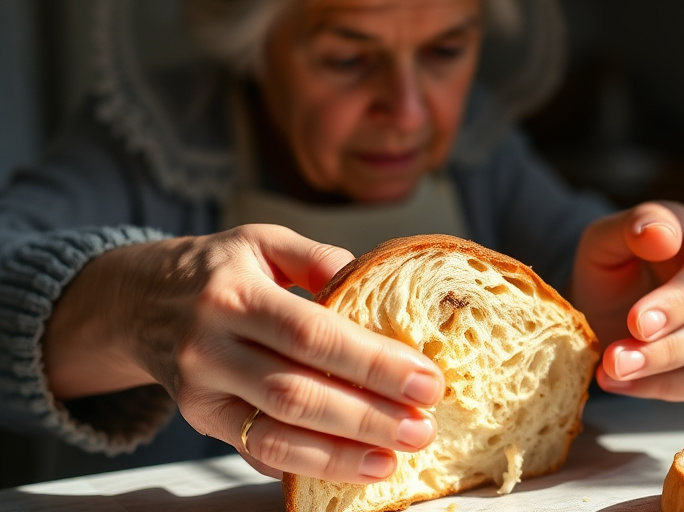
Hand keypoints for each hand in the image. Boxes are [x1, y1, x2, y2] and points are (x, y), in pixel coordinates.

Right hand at [42, 224, 444, 482]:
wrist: (135, 300)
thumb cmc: (216, 268)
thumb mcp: (262, 242)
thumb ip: (317, 258)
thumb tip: (373, 281)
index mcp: (235, 294)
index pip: (314, 335)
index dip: (374, 363)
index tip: (426, 381)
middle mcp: (211, 346)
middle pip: (298, 393)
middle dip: (367, 417)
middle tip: (420, 429)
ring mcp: (200, 390)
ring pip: (274, 435)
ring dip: (339, 455)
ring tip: (392, 461)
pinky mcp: (199, 420)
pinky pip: (255, 451)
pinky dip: (304, 465)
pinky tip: (347, 468)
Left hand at [571, 201, 683, 400]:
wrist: (605, 293)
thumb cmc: (613, 257)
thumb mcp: (609, 234)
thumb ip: (635, 225)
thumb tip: (660, 233)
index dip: (678, 302)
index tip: (638, 322)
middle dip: (664, 348)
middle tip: (616, 359)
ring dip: (659, 374)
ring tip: (611, 371)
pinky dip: (658, 389)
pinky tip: (617, 384)